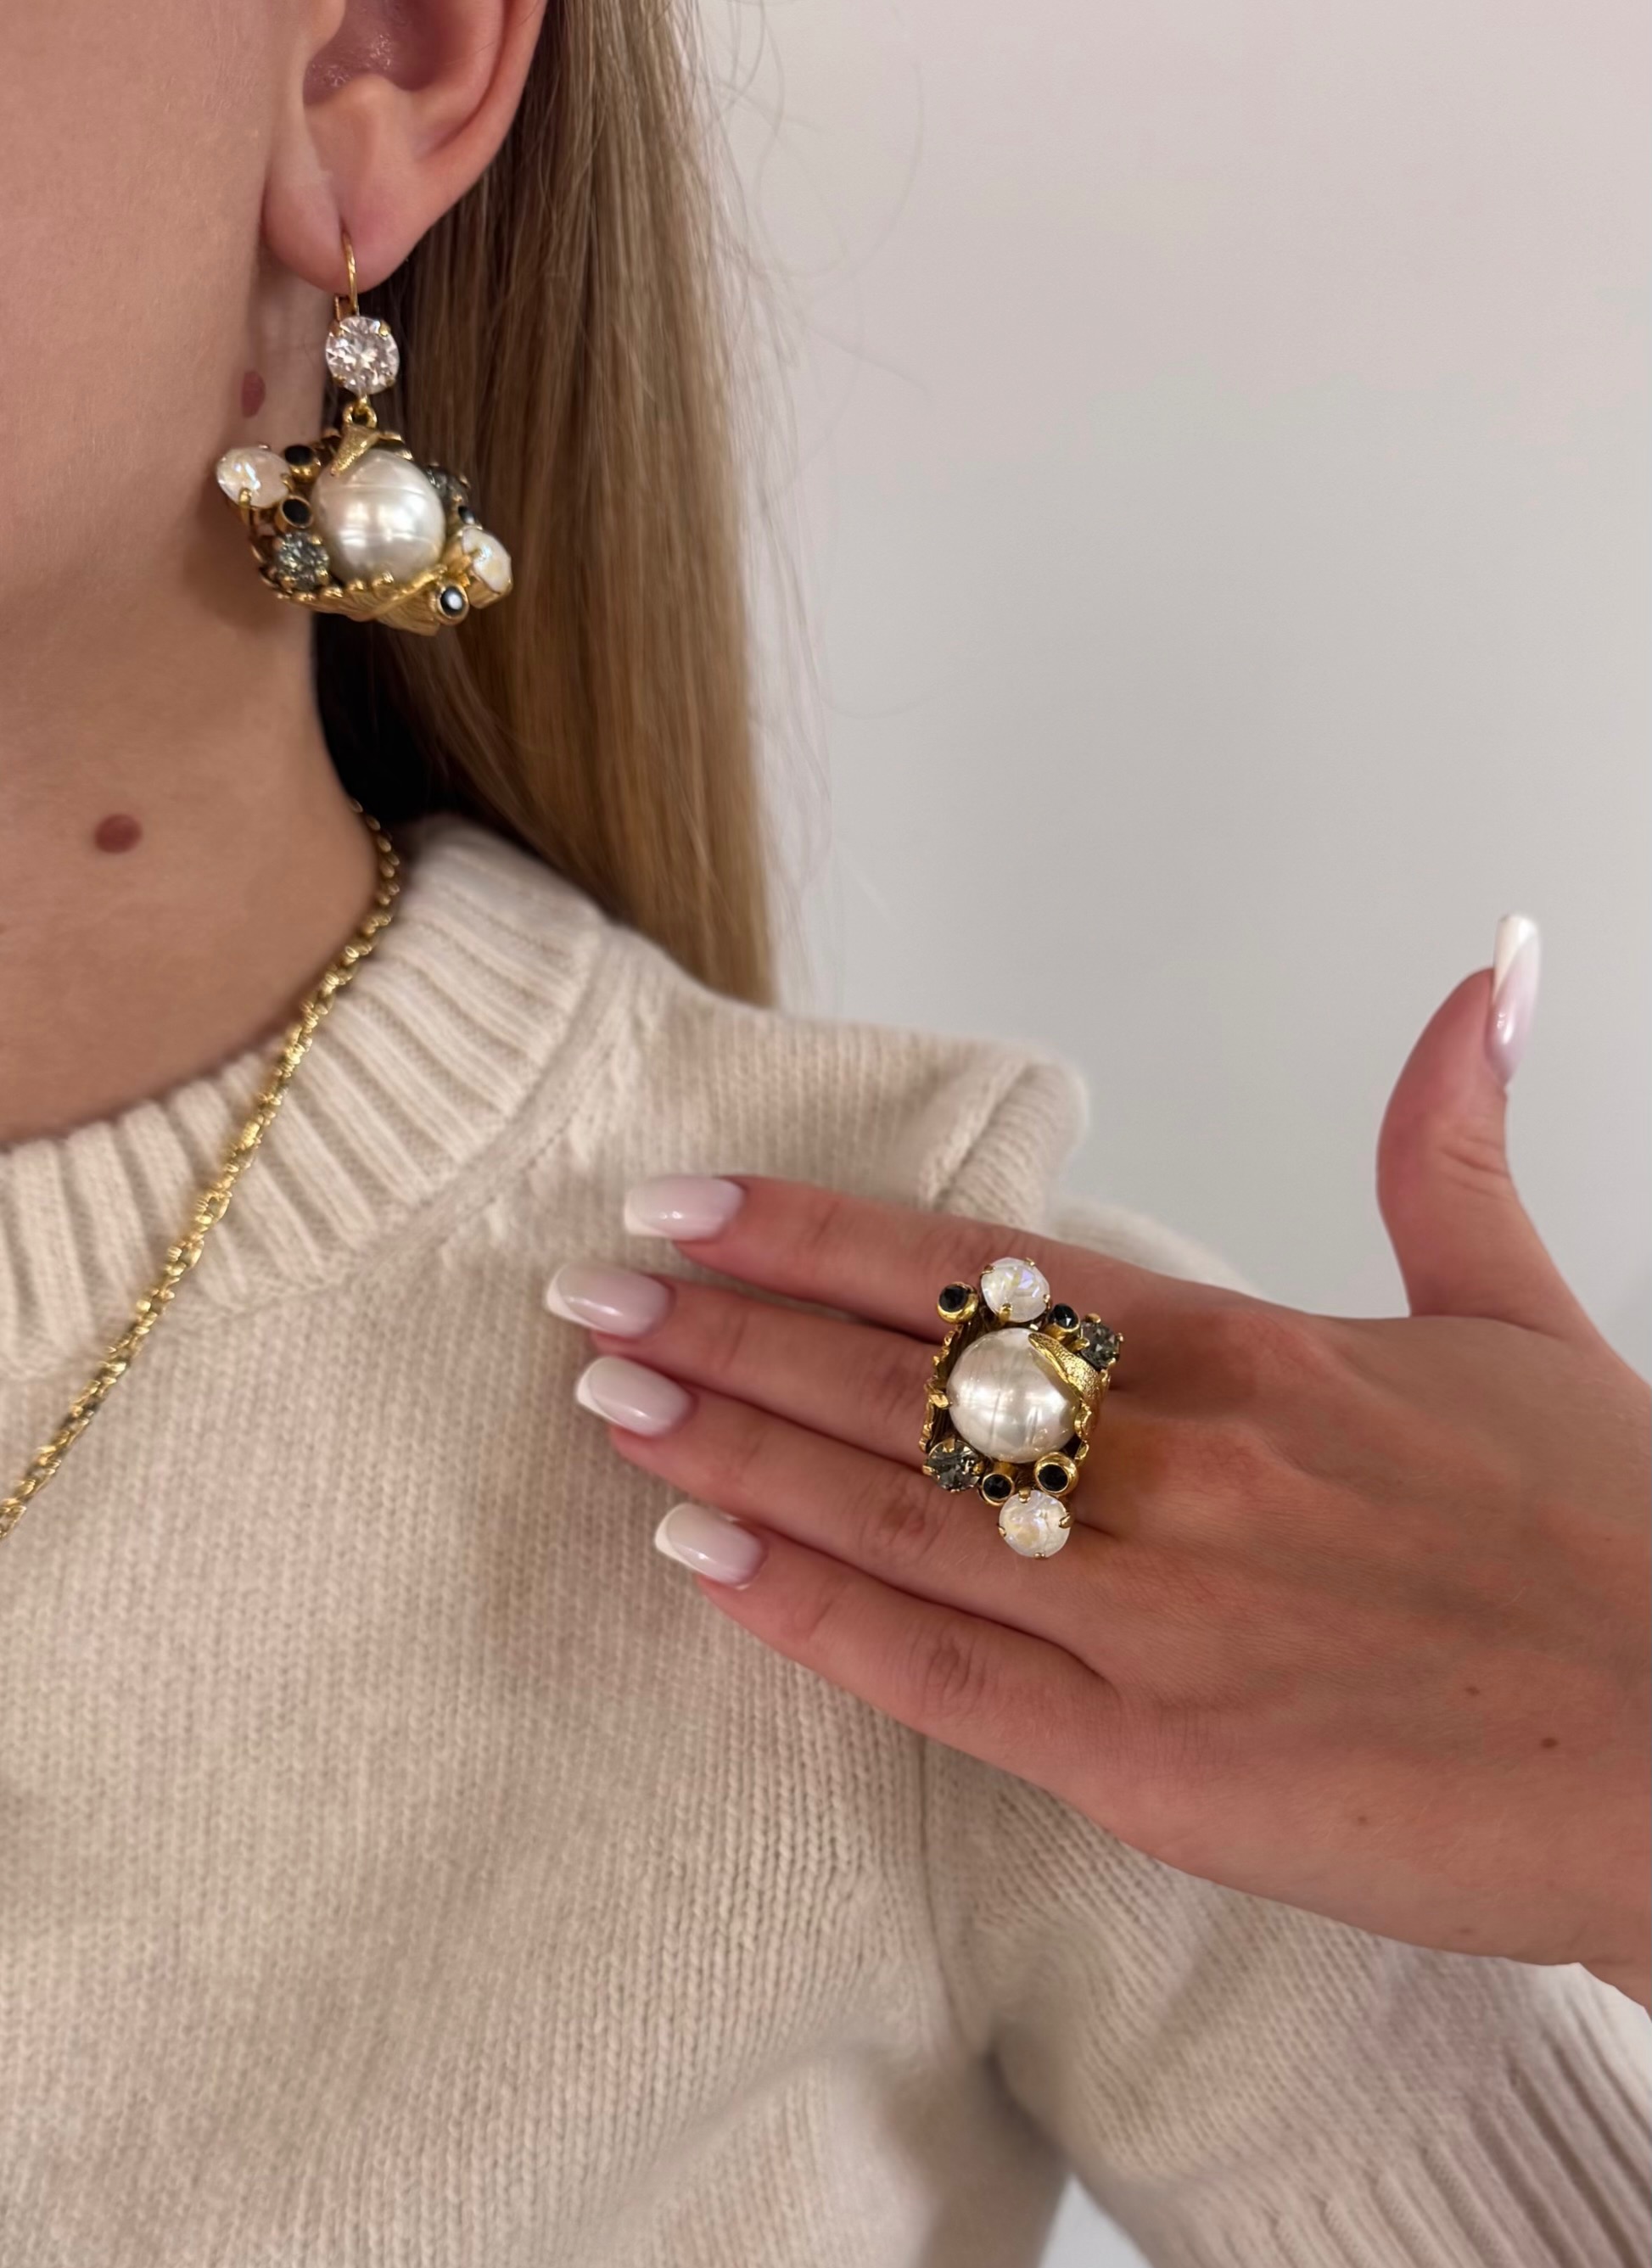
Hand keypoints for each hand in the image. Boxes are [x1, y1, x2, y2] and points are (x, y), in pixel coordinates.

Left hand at [551, 958, 1651, 2005]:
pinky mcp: (1150, 1762)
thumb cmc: (1614, 1533)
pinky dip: (804, 1613)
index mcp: (1243, 1347)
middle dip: (724, 1328)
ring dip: (728, 1444)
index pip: (970, 1268)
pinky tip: (698, 1556)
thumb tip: (1487, 972)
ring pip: (886, 1510)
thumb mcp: (1523, 1307)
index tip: (685, 1203)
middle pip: (893, 1380)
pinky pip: (935, 1677)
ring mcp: (1149, 1612)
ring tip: (608, 1396)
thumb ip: (1454, 1138)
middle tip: (585, 1296)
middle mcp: (1172, 1460)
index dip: (807, 1234)